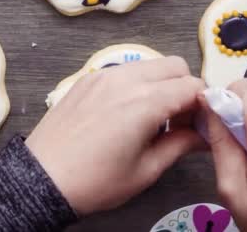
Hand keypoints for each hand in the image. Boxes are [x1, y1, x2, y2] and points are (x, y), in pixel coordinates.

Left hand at [26, 57, 205, 214]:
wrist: (43, 178)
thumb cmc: (95, 181)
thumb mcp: (146, 170)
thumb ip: (181, 145)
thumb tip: (203, 135)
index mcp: (145, 102)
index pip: (193, 86)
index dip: (203, 104)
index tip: (200, 124)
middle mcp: (126, 79)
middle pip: (174, 65)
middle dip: (184, 88)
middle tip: (177, 120)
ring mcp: (104, 75)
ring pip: (149, 64)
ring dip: (160, 83)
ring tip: (150, 117)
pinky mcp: (88, 79)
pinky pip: (124, 71)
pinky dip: (136, 83)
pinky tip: (125, 112)